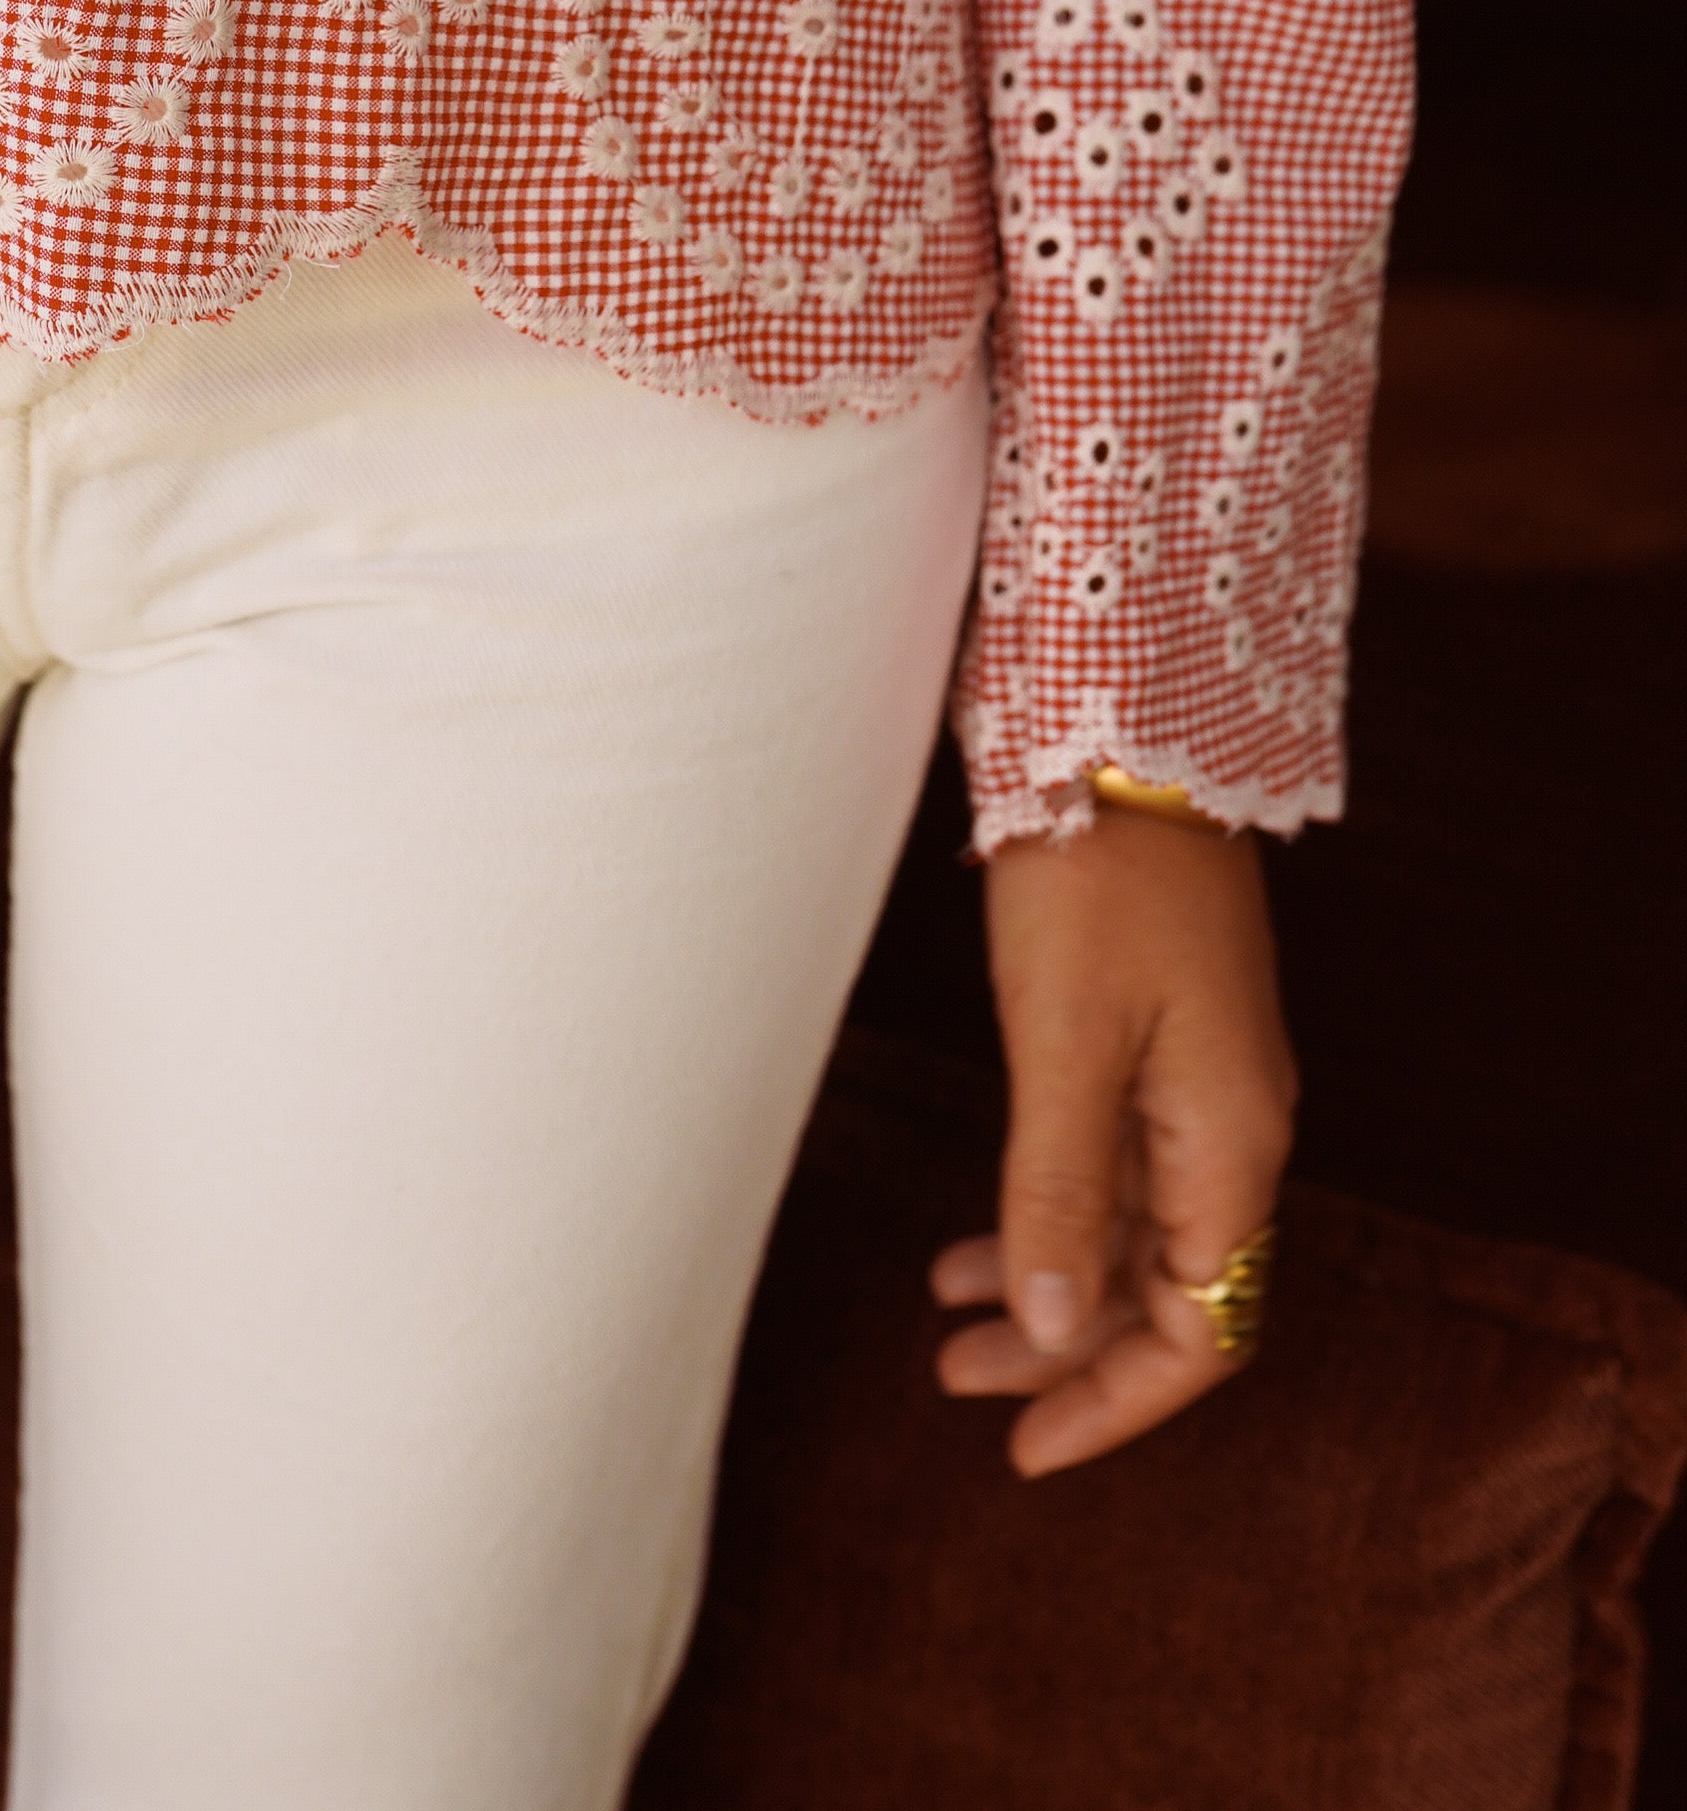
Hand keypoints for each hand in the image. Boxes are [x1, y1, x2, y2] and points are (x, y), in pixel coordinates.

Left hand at [929, 800, 1295, 1473]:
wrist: (1122, 734)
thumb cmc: (1093, 877)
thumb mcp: (1062, 1042)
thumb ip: (1060, 1191)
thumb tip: (1057, 1334)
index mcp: (1231, 1143)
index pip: (1202, 1329)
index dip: (1117, 1401)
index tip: (1023, 1448)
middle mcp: (1234, 1126)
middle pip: (1171, 1294)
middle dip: (1070, 1356)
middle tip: (959, 1388)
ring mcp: (1201, 1082)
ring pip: (1137, 1233)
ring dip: (1052, 1289)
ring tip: (949, 1327)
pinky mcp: (1161, 1039)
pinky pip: (1118, 1167)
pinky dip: (1051, 1213)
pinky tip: (979, 1237)